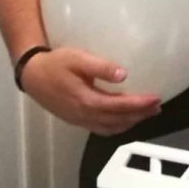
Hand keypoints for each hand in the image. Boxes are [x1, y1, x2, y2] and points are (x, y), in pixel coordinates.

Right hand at [19, 47, 161, 135]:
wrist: (31, 76)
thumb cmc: (55, 64)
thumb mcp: (77, 58)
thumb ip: (100, 67)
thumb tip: (123, 74)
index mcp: (87, 101)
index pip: (119, 106)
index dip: (139, 105)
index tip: (155, 99)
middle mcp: (85, 115)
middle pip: (119, 120)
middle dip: (140, 115)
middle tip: (157, 107)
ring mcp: (80, 120)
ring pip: (111, 128)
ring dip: (130, 122)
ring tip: (146, 113)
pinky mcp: (77, 120)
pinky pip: (102, 129)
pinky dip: (117, 126)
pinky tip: (124, 119)